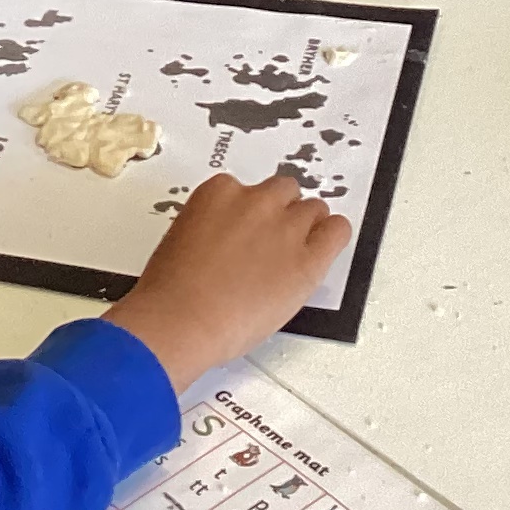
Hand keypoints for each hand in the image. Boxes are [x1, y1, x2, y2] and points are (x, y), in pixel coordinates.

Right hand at [104, 171, 351, 388]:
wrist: (182, 320)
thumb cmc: (172, 290)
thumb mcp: (183, 240)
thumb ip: (211, 227)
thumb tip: (227, 240)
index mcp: (220, 192)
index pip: (249, 190)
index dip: (252, 213)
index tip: (248, 230)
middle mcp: (256, 202)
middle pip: (285, 192)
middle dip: (281, 213)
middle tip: (273, 241)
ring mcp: (286, 228)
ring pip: (313, 209)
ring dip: (307, 227)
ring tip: (297, 251)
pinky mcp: (309, 259)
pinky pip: (337, 232)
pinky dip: (333, 237)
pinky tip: (324, 249)